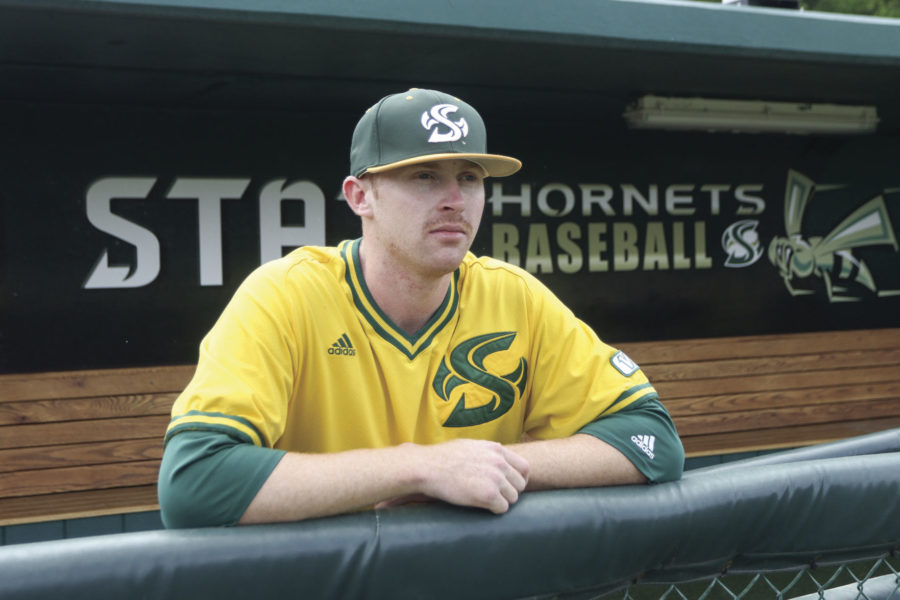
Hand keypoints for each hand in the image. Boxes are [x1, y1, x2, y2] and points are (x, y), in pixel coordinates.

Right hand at [396, 439, 529, 513]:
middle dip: (509, 492)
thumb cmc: (442, 458)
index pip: (524, 467)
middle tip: (494, 497)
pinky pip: (502, 508)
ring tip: (484, 501)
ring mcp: (495, 478)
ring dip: (501, 502)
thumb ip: (487, 452)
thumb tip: (496, 456)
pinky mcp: (488, 494)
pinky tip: (481, 506)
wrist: (427, 467)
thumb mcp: (470, 446)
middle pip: (520, 485)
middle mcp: (499, 462)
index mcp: (496, 449)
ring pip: (513, 498)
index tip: (509, 487)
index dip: (518, 480)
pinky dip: (494, 510)